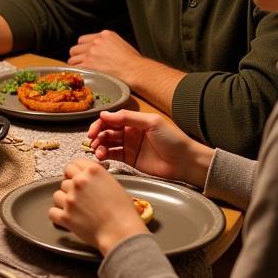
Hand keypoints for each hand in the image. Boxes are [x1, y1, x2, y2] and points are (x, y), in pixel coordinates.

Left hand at [49, 159, 146, 254]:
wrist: (121, 233)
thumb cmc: (124, 212)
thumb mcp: (114, 185)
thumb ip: (98, 178)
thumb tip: (89, 179)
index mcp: (93, 171)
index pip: (74, 163)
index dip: (75, 171)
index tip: (75, 177)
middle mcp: (79, 182)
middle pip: (64, 178)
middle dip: (70, 185)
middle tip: (77, 194)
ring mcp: (70, 198)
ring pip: (57, 194)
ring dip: (64, 200)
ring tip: (75, 208)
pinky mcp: (65, 216)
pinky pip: (52, 212)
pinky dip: (58, 215)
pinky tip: (66, 217)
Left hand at [67, 30, 140, 82]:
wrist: (135, 70)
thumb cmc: (133, 62)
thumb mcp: (121, 44)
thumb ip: (107, 45)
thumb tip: (101, 52)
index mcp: (104, 35)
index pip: (82, 40)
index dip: (82, 49)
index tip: (84, 55)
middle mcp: (95, 42)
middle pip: (75, 49)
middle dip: (77, 57)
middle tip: (81, 65)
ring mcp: (90, 53)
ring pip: (72, 59)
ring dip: (76, 66)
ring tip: (81, 72)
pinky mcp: (88, 65)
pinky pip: (74, 69)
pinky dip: (76, 73)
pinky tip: (80, 77)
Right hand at [88, 108, 212, 186]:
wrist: (185, 162)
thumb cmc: (172, 140)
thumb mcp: (151, 123)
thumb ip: (127, 117)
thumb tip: (104, 114)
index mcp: (134, 121)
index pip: (111, 119)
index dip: (99, 124)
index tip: (92, 131)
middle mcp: (129, 133)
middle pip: (106, 131)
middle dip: (96, 135)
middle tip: (91, 142)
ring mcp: (128, 147)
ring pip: (107, 144)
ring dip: (99, 146)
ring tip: (98, 152)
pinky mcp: (129, 161)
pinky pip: (112, 156)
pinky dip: (104, 156)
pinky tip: (102, 157)